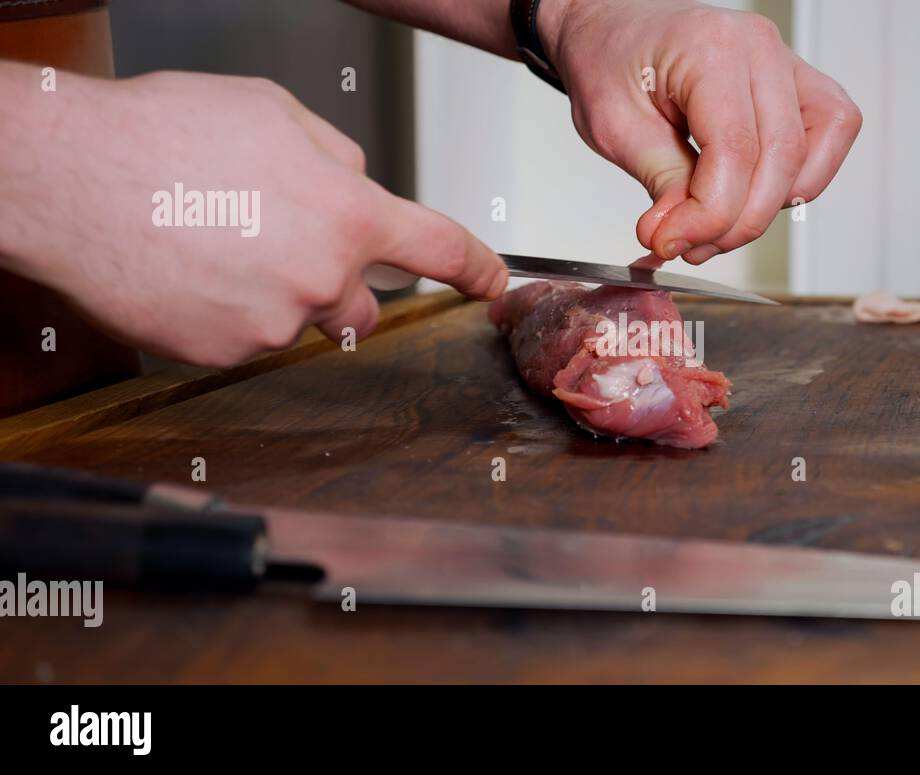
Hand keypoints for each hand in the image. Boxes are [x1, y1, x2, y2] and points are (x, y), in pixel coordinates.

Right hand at [0, 68, 506, 366]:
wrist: (69, 182)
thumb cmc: (161, 137)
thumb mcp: (272, 114)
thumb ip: (335, 158)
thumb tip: (355, 185)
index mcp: (347, 215)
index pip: (438, 248)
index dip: (474, 267)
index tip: (490, 281)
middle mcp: (319, 280)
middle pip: (363, 303)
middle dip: (340, 280)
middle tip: (281, 243)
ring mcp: (271, 326)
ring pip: (299, 320)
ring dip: (277, 293)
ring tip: (216, 244)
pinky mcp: (222, 355)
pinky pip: (246, 339)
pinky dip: (228, 312)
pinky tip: (190, 270)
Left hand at [545, 0, 862, 263]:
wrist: (612, 27)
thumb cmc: (610, 58)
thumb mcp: (612, 126)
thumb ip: (659, 181)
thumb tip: (680, 235)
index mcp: (710, 48)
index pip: (735, 150)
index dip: (710, 214)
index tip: (672, 242)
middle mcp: (759, 48)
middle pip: (781, 159)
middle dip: (737, 221)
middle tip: (690, 245)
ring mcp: (785, 62)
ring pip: (813, 152)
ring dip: (771, 206)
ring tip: (718, 224)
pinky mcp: (796, 83)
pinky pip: (828, 135)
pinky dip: (800, 179)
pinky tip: (754, 195)